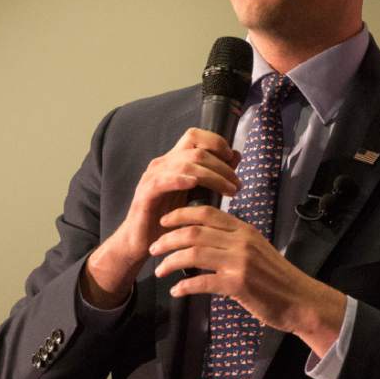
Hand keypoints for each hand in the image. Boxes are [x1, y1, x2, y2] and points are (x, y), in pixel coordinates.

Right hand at [81, 128, 240, 308]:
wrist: (142, 242)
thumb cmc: (171, 219)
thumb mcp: (197, 194)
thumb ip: (214, 174)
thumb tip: (236, 156)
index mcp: (174, 161)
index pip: (195, 136)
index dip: (216, 142)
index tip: (233, 160)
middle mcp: (163, 164)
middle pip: (197, 150)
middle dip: (222, 166)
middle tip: (237, 184)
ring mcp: (152, 177)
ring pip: (185, 164)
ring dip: (212, 176)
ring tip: (228, 190)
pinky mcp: (145, 194)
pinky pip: (162, 181)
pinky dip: (179, 179)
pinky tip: (194, 184)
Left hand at [151, 205, 346, 357]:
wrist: (300, 300)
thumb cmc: (276, 277)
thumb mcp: (257, 248)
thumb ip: (234, 240)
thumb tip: (207, 236)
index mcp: (244, 230)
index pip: (207, 213)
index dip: (181, 214)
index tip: (164, 222)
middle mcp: (241, 242)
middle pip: (194, 232)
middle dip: (168, 239)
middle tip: (154, 247)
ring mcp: (240, 263)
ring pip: (194, 254)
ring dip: (171, 261)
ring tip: (160, 270)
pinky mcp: (239, 285)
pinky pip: (203, 282)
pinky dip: (185, 286)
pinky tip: (177, 291)